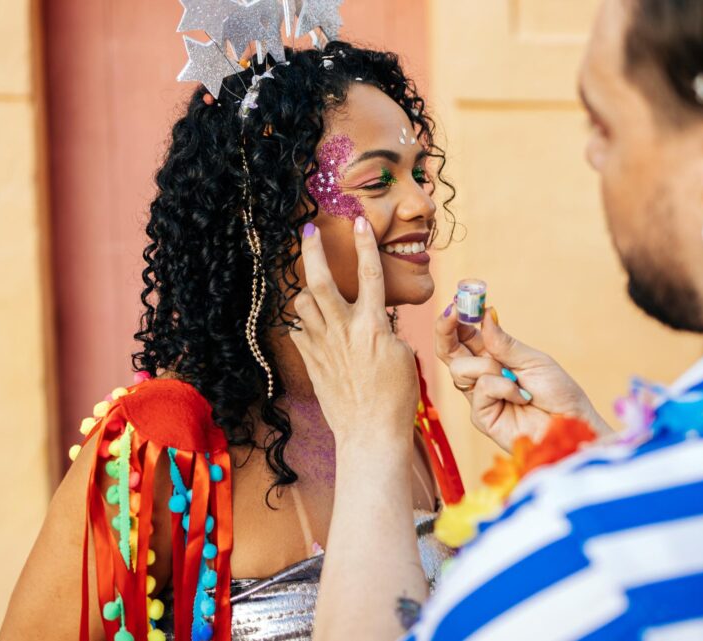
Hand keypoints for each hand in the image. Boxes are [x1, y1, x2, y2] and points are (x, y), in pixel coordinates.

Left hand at [290, 219, 418, 447]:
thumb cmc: (396, 397)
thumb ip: (386, 329)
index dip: (365, 243)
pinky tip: (313, 327)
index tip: (359, 221)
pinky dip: (305, 324)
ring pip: (303, 303)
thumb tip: (374, 318)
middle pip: (320, 279)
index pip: (370, 273)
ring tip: (316, 290)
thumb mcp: (403, 355)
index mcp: (372, 325)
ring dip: (308, 291)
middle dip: (312, 250)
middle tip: (309, 231)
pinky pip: (299, 331)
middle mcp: (343, 330)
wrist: (370, 433)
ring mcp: (323, 346)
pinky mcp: (311, 362)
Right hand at [436, 303, 612, 450]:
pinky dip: (503, 387)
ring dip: (488, 366)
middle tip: (452, 313)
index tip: (457, 301)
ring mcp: (480, 397)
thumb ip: (504, 343)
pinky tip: (521, 396)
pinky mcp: (482, 416)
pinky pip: (481, 390)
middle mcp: (482, 375)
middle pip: (449, 351)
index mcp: (493, 357)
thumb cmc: (558, 392)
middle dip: (446, 330)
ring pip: (461, 369)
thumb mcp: (533, 360)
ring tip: (515, 377)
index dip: (455, 319)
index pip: (464, 336)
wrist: (571, 424)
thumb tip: (485, 315)